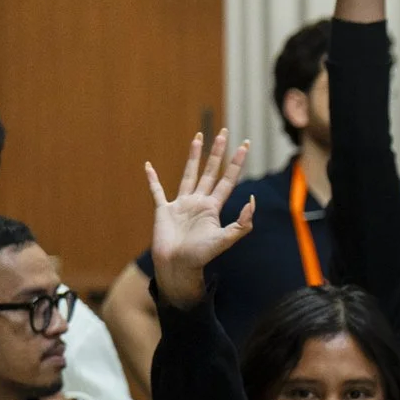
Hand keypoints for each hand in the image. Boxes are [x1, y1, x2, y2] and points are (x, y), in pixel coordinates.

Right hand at [145, 130, 255, 307]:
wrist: (178, 267)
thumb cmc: (201, 256)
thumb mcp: (226, 239)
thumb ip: (242, 223)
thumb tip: (251, 200)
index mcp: (214, 207)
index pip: (228, 179)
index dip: (237, 162)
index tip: (245, 144)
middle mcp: (199, 201)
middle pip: (211, 171)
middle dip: (217, 152)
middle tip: (223, 132)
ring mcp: (181, 204)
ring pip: (189, 174)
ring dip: (194, 156)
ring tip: (198, 137)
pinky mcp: (163, 210)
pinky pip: (157, 191)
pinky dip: (152, 179)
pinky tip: (148, 166)